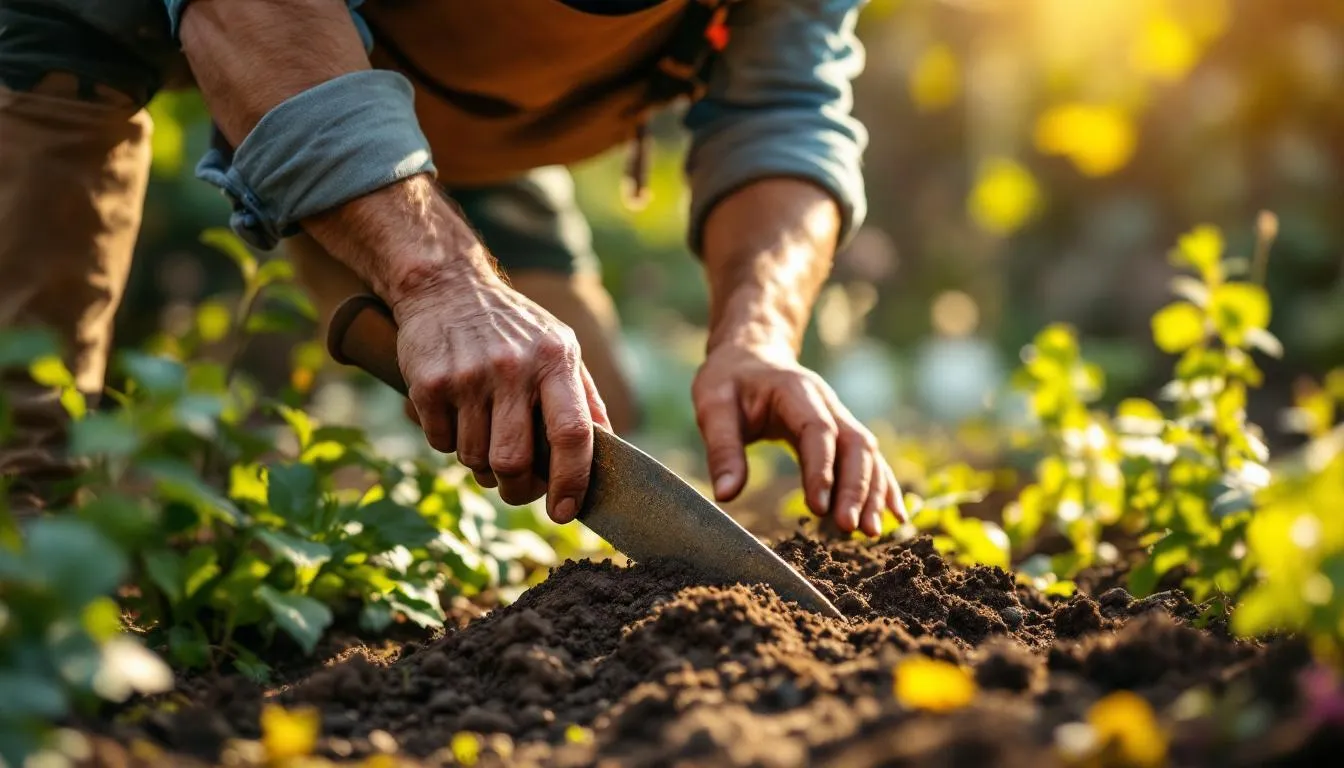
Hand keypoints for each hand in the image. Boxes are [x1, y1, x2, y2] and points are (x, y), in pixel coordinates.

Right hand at [392, 270, 609, 522]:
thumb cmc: (513, 326)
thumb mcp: (560, 346)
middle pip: (514, 461)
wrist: (445, 286)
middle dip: (517, 489)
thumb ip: (585, 399)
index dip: (571, 481)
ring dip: (480, 463)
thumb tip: (611, 451)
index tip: (566, 512)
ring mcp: (468, 376)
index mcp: (555, 361)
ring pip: (475, 459)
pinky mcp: (429, 384)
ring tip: (484, 433)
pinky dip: (449, 442)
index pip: (571, 434)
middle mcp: (513, 368)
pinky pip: (441, 444)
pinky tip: (456, 412)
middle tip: (517, 486)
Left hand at [692, 342, 906, 536]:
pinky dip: (883, 486)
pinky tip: (893, 515)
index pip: (817, 430)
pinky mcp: (841, 431)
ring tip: (871, 531)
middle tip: (849, 527)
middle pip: (854, 443)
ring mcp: (839, 415)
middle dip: (856, 487)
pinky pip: (869, 458)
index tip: (819, 507)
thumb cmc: (729, 381)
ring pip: (867, 453)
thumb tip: (726, 495)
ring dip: (873, 492)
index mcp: (795, 390)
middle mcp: (826, 402)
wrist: (751, 356)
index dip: (821, 469)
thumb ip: (722, 449)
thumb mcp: (713, 406)